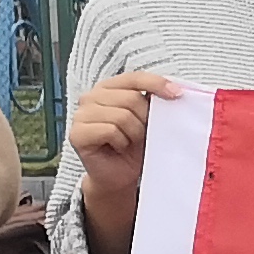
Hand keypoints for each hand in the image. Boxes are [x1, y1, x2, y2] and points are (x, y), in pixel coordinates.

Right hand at [65, 71, 186, 253]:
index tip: (177, 94)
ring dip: (133, 134)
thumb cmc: (135, 147)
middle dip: (145, 119)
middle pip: (130, 98)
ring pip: (121, 116)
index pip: (134, 77)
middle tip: (142, 134)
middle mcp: (91, 97)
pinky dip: (121, 142)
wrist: (121, 176)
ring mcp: (80, 114)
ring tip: (129, 142)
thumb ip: (154, 102)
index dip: (157, 83)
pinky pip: (110, 130)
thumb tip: (175, 91)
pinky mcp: (76, 133)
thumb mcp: (149, 120)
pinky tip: (117, 147)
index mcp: (109, 88)